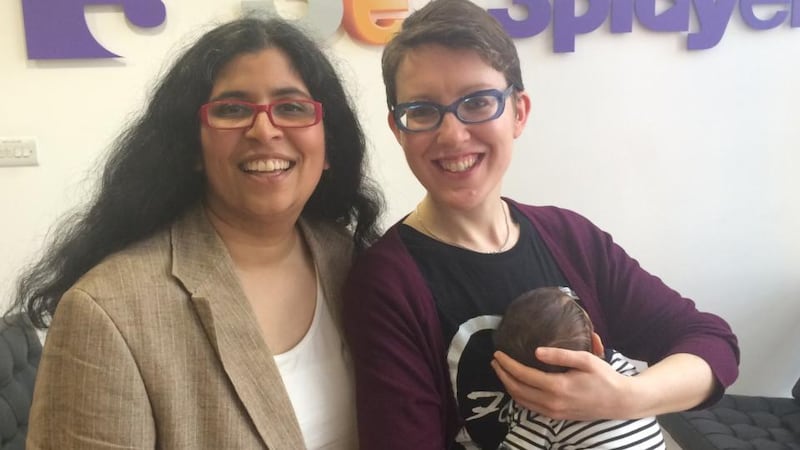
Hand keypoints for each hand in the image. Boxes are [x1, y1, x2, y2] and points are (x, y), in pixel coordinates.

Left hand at [491, 348, 634, 420]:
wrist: (620, 402)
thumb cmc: (604, 377)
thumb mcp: (586, 360)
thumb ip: (561, 355)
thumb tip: (536, 351)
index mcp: (557, 387)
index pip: (523, 375)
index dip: (507, 364)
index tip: (498, 353)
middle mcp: (552, 402)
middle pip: (517, 389)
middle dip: (502, 374)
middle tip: (494, 361)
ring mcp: (553, 412)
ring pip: (521, 400)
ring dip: (508, 385)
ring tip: (501, 371)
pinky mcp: (556, 416)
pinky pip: (530, 407)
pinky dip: (519, 395)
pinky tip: (517, 385)